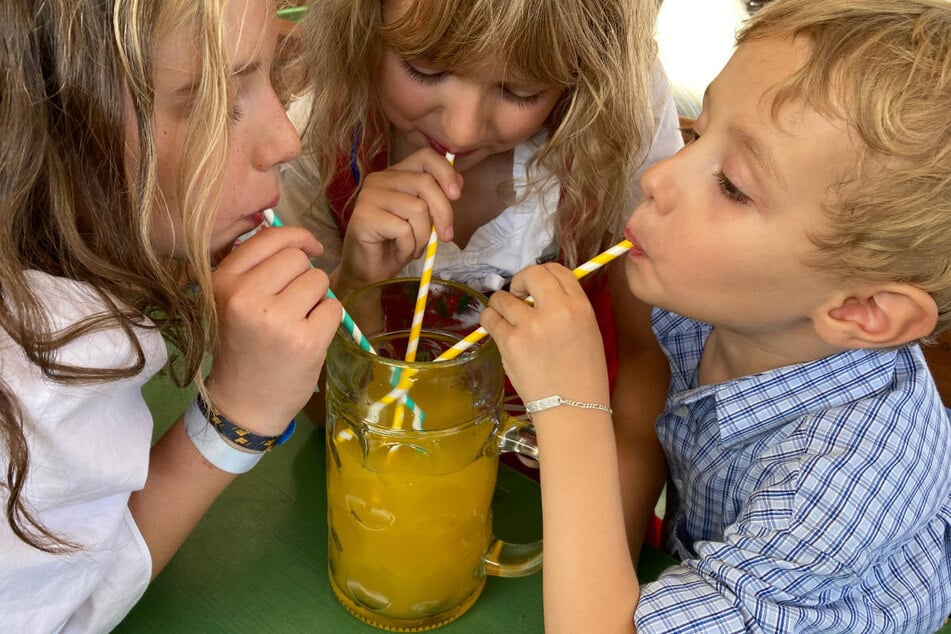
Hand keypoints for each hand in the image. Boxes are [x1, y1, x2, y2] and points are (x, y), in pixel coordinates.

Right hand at [206, 226, 340, 434]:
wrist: (244, 403)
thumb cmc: (243, 348)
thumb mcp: (232, 301)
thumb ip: (255, 268)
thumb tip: (298, 240)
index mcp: (223, 282)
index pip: (269, 237)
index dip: (296, 237)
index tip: (309, 248)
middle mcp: (246, 296)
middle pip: (297, 258)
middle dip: (304, 276)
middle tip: (291, 305)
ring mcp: (277, 319)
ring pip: (319, 280)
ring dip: (317, 298)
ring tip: (298, 322)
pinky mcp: (305, 340)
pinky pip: (334, 307)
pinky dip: (328, 319)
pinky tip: (309, 337)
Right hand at [334, 148, 461, 294]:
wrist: (370, 272)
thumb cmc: (396, 244)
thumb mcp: (423, 219)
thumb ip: (436, 198)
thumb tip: (457, 184)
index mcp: (395, 174)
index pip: (425, 156)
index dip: (446, 172)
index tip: (456, 196)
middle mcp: (379, 179)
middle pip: (425, 183)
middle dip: (443, 213)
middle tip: (445, 237)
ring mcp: (369, 196)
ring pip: (417, 208)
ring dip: (423, 236)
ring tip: (414, 247)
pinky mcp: (364, 216)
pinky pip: (403, 230)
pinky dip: (409, 247)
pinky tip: (400, 252)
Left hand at [480, 263, 609, 408]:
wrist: (573, 408)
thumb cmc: (583, 375)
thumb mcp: (588, 331)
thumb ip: (567, 308)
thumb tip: (539, 293)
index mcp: (580, 306)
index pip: (557, 270)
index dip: (541, 274)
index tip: (533, 287)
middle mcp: (556, 311)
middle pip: (530, 274)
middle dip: (519, 282)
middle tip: (517, 297)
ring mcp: (531, 326)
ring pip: (502, 297)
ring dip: (500, 304)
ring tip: (506, 318)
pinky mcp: (511, 343)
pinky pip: (490, 319)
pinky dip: (490, 321)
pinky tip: (497, 328)